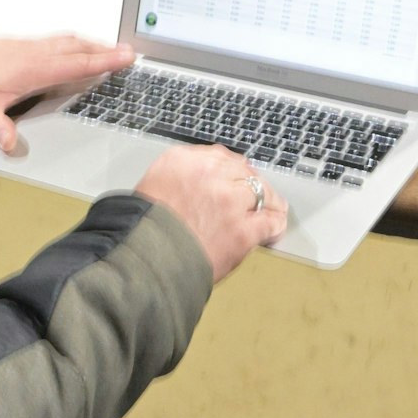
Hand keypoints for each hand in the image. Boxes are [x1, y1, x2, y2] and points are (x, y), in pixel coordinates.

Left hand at [0, 35, 132, 155]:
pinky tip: (80, 49)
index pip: (76, 64)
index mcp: (34, 68)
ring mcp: (34, 48)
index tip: (125, 58)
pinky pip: (62, 42)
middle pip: (80, 48)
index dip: (103, 62)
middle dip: (107, 51)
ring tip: (113, 50)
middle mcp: (38, 54)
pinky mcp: (28, 46)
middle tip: (130, 54)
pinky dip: (79, 44)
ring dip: (94, 45)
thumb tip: (11, 144)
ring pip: (71, 42)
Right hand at [134, 146, 289, 282]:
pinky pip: (270, 221)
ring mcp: (229, 200)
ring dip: (268, 201)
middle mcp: (209, 173)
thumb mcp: (152, 187)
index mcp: (182, 160)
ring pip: (262, 191)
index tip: (235, 178)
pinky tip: (275, 228)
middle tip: (254, 196)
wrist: (143, 262)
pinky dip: (275, 224)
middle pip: (243, 170)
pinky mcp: (242, 229)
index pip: (219, 156)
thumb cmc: (142, 231)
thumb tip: (197, 184)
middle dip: (249, 183)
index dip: (232, 170)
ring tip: (273, 210)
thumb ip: (179, 178)